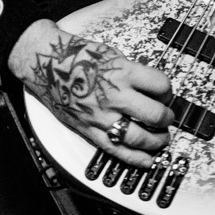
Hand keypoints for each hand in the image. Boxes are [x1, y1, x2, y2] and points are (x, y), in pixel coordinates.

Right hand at [11, 19, 173, 167]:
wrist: (46, 63)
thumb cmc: (77, 55)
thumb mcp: (112, 54)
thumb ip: (133, 71)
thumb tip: (152, 86)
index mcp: (123, 72)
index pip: (161, 85)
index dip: (168, 91)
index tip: (166, 94)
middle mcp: (115, 96)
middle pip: (155, 114)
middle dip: (167, 118)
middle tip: (167, 118)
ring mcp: (102, 116)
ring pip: (139, 137)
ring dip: (156, 141)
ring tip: (161, 139)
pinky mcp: (90, 130)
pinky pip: (117, 150)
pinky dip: (136, 158)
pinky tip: (148, 160)